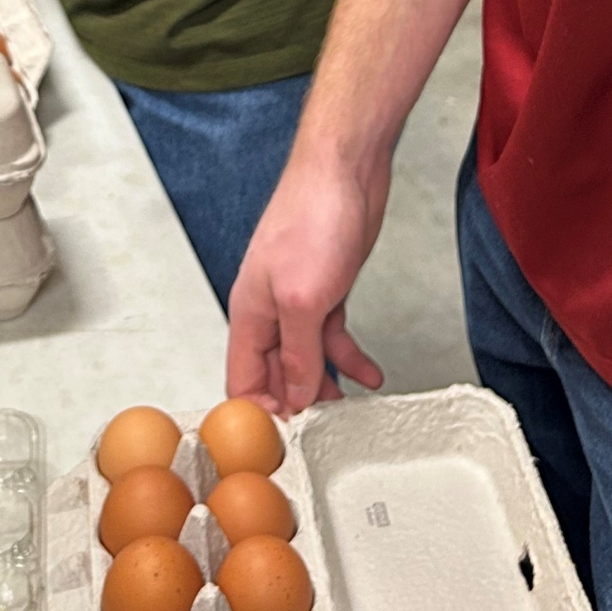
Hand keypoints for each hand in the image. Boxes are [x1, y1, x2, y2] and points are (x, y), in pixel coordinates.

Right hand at [226, 143, 390, 411]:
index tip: (286, 440)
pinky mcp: (328, 288)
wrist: (346, 170)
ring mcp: (299, 298)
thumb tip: (293, 397)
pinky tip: (370, 373)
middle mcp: (269, 309)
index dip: (259, 412)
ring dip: (326, 385)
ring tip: (349, 412)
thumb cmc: (313, 216)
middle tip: (323, 434)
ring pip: (305, 358)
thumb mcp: (303, 301)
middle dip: (296, 404)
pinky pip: (333, 336)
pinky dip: (350, 357)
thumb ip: (296, 354)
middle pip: (273, 373)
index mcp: (250, 313)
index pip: (241, 380)